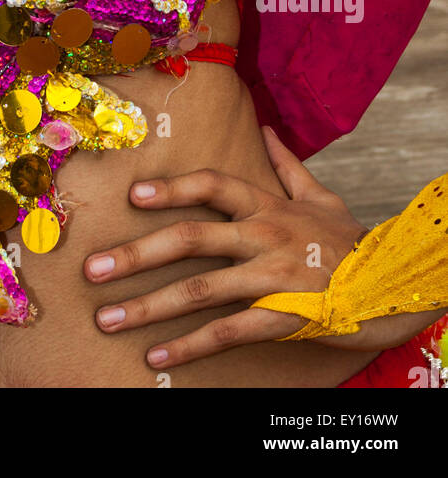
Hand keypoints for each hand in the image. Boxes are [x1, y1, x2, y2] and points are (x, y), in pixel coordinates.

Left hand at [83, 126, 438, 367]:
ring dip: (148, 306)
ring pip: (199, 289)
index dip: (172, 187)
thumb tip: (267, 129)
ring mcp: (270, 276)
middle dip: (135, 253)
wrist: (392, 289)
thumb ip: (287, 165)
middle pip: (189, 237)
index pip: (212, 185)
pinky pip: (227, 332)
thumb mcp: (321, 196)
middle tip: (92, 270)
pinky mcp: (281, 316)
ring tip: (107, 319)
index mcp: (267, 204)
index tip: (133, 194)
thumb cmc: (351, 242)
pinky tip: (157, 356)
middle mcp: (262, 235)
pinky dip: (189, 346)